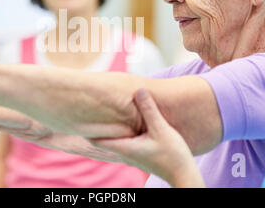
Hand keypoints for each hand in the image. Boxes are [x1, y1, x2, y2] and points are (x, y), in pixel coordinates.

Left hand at [90, 89, 204, 187]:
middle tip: (88, 108)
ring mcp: (131, 155)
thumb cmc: (173, 155)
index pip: (96, 139)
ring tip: (103, 111)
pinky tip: (124, 121)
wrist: (184, 175)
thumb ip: (149, 110)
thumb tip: (139, 90)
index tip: (79, 114)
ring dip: (109, 127)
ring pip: (113, 139)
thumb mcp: (161, 129)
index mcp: (124, 147)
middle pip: (102, 138)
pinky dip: (120, 131)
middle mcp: (124, 152)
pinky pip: (124, 140)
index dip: (86, 127)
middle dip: (96, 124)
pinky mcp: (139, 154)